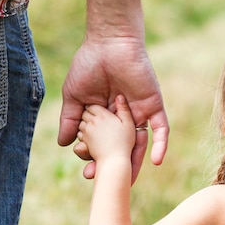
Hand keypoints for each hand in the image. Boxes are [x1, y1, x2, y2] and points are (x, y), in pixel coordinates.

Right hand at [58, 36, 168, 182]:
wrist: (108, 42)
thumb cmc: (89, 65)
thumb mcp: (74, 97)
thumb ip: (70, 119)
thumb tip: (63, 145)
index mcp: (104, 118)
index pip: (101, 145)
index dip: (94, 159)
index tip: (86, 171)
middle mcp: (123, 120)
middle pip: (120, 150)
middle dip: (111, 166)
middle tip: (101, 180)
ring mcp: (139, 114)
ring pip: (140, 145)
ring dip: (134, 163)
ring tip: (127, 181)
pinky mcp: (153, 106)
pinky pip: (161, 129)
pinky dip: (160, 145)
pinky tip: (156, 162)